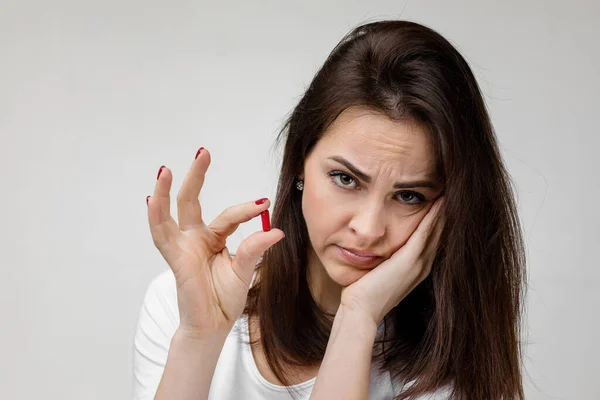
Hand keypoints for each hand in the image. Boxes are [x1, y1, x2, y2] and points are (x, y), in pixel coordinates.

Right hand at [146, 148, 284, 335]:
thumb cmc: (225, 298)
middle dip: (197, 175)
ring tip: (167, 169)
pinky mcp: (175, 258)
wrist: (212, 326)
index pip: (228, 216)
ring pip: (172, 212)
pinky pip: (162, 235)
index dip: (246, 210)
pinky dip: (156, 217)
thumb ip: (256, 249)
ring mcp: (183, 246)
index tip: (265, 203)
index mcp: (213, 238)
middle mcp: (195, 237)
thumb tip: (277, 231)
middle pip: (191, 200)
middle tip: (204, 151)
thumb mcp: (246, 269)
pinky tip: (152, 199)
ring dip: (167, 191)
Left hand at [340, 197, 444, 324]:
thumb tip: (377, 249)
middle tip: (452, 191)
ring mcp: (417, 264)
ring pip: (436, 232)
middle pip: (440, 234)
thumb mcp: (378, 272)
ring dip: (443, 211)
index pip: (432, 240)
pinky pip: (424, 233)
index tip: (442, 201)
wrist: (360, 311)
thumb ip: (384, 260)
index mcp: (416, 268)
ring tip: (449, 191)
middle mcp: (422, 266)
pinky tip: (439, 202)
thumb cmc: (363, 293)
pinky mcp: (408, 261)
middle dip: (446, 213)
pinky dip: (433, 217)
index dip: (439, 221)